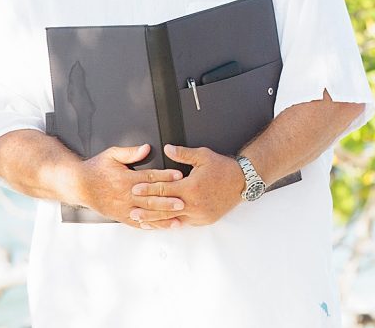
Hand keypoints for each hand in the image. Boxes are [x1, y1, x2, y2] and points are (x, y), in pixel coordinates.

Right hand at [78, 144, 183, 228]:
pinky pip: (136, 223)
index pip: (149, 177)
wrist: (79, 185)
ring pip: (145, 213)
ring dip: (162, 217)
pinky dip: (149, 225)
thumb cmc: (96, 168)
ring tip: (177, 219)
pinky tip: (160, 227)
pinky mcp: (120, 216)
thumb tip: (146, 148)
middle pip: (150, 198)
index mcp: (125, 178)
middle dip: (167, 201)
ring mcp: (123, 208)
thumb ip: (130, 152)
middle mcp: (125, 195)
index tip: (178, 175)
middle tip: (183, 201)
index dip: (165, 176)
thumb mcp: (111, 155)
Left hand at [130, 144, 244, 226]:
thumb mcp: (203, 156)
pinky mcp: (204, 220)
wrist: (243, 181)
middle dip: (146, 208)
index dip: (147, 189)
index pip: (163, 189)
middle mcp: (194, 203)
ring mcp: (199, 214)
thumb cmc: (224, 168)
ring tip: (141, 221)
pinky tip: (162, 224)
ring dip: (155, 220)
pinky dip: (171, 223)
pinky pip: (184, 223)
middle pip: (163, 207)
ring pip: (172, 219)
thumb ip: (183, 154)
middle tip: (131, 209)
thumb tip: (167, 149)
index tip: (135, 189)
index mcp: (191, 187)